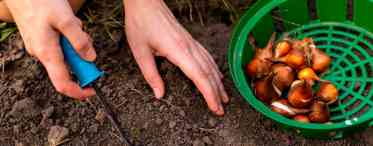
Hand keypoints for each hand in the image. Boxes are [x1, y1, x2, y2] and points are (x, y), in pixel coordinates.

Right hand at [5, 0, 95, 99]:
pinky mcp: (40, 40)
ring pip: (65, 54)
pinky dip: (68, 37)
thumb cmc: (41, 1)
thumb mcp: (65, 19)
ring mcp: (40, 47)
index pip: (63, 84)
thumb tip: (91, 59)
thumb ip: (79, 40)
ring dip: (75, 43)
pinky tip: (66, 22)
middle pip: (68, 68)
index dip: (79, 91)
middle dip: (81, 56)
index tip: (93, 91)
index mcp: (47, 53)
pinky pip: (60, 45)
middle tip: (84, 36)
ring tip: (72, 23)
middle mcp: (41, 54)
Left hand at [124, 0, 228, 114]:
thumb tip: (159, 94)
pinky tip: (217, 75)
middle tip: (221, 109)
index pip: (199, 76)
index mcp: (178, 51)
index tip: (215, 107)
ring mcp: (191, 42)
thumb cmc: (141, 24)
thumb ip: (151, 75)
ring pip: (210, 64)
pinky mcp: (189, 39)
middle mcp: (189, 47)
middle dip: (216, 92)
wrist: (145, 3)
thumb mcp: (140, 52)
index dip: (209, 93)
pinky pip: (207, 56)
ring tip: (224, 96)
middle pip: (208, 73)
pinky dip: (214, 68)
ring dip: (218, 82)